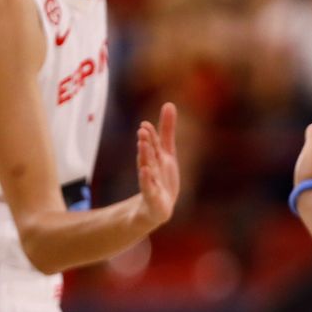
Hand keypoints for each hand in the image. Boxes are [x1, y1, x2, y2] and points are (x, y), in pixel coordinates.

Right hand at [136, 102, 179, 226]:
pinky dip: (146, 180)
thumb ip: (167, 130)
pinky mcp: (153, 196)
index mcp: (156, 157)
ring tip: (142, 146)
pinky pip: (148, 187)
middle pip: (149, 154)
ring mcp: (151, 182)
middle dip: (146, 143)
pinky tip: (145, 171)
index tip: (145, 125)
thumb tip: (169, 103)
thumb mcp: (167, 152)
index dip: (150, 135)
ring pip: (147, 168)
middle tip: (142, 131)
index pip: (153, 144)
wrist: (157, 207)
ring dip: (144, 157)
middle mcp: (151, 167)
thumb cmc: (162, 176)